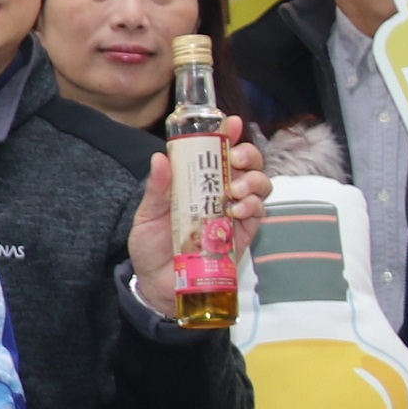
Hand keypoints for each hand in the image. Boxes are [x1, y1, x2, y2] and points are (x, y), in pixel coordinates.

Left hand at [129, 115, 270, 316]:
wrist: (158, 286)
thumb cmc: (151, 247)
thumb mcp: (147, 215)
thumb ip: (157, 189)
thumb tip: (160, 157)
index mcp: (196, 181)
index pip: (217, 151)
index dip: (229, 134)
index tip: (232, 123)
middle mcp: (218, 193)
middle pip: (247, 164)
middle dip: (248, 154)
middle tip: (236, 159)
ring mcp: (233, 212)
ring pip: (260, 185)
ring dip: (253, 180)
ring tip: (236, 189)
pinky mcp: (242, 234)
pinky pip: (259, 213)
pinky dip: (253, 206)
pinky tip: (236, 210)